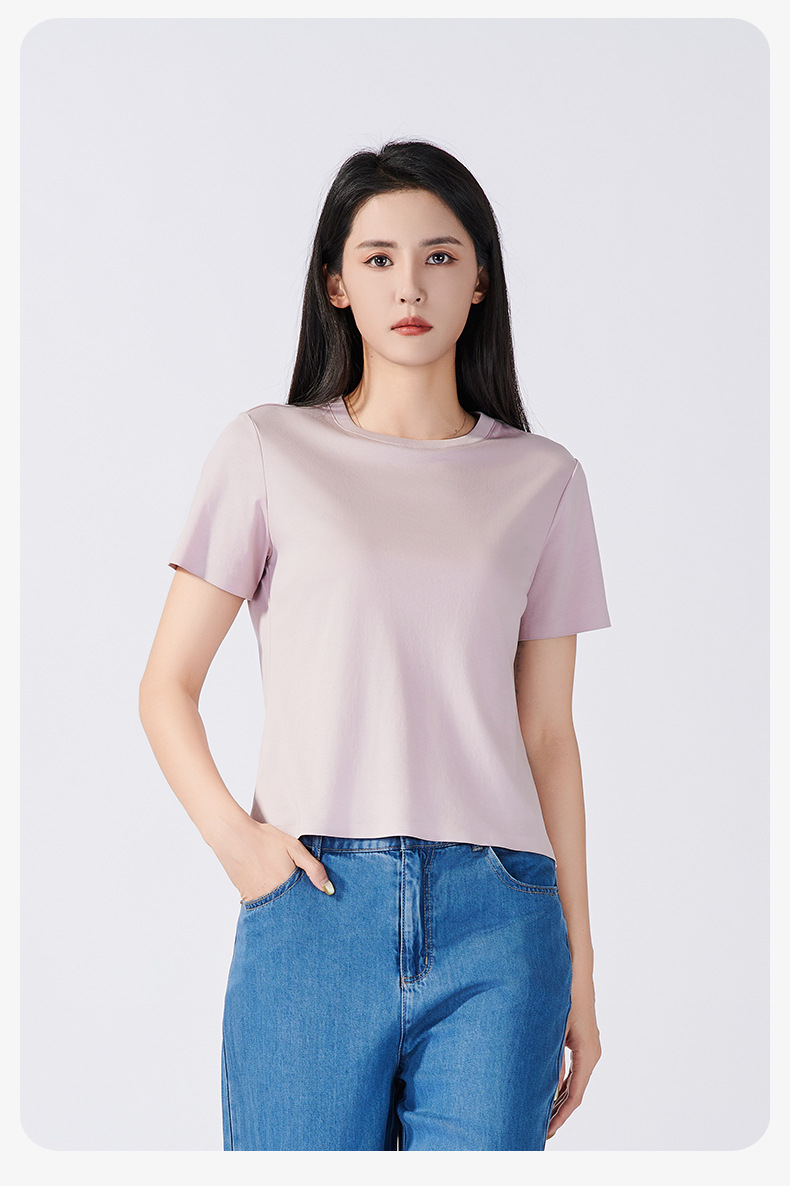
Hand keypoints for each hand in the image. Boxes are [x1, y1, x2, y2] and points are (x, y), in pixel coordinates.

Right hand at [209, 816, 333, 899]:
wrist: (232, 836)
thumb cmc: (264, 839)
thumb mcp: (293, 848)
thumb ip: (313, 868)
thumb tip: (328, 889)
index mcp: (286, 886)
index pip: (305, 904)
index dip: (311, 901)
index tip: (317, 902)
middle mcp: (272, 897)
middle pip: (290, 909)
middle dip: (297, 906)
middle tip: (299, 895)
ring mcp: (257, 899)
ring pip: (276, 908)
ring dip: (282, 904)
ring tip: (283, 889)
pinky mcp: (246, 897)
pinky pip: (262, 905)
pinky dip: (269, 901)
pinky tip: (269, 887)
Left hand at [546, 988, 600, 1139]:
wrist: (576, 973)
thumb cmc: (564, 997)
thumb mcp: (554, 1029)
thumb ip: (551, 1057)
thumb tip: (545, 1086)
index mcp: (587, 1054)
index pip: (575, 1095)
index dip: (561, 1115)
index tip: (548, 1130)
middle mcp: (592, 1054)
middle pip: (576, 1093)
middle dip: (560, 1112)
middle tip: (542, 1130)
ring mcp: (588, 1049)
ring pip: (575, 1083)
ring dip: (560, 1100)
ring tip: (544, 1117)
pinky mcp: (582, 1043)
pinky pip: (574, 1071)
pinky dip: (562, 1084)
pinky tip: (549, 1093)